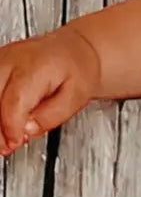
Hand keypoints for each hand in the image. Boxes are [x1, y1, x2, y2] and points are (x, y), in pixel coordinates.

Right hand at [0, 27, 99, 155]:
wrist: (73, 50)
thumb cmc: (77, 69)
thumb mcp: (76, 98)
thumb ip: (51, 116)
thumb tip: (27, 130)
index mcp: (35, 67)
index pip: (14, 101)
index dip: (12, 126)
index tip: (15, 142)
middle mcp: (12, 60)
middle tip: (6, 145)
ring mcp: (0, 60)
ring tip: (4, 138)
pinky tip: (2, 123)